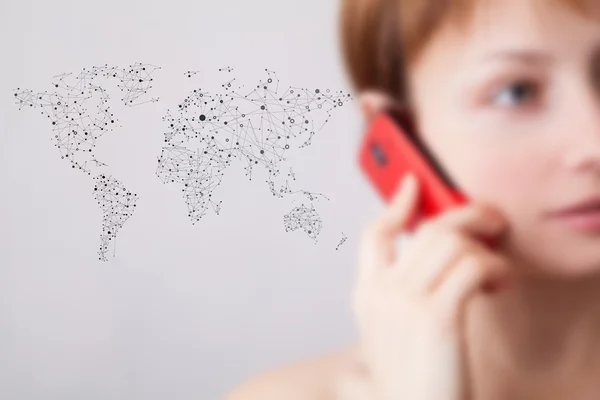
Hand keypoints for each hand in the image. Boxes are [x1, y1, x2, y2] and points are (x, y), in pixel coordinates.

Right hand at [352, 173, 510, 399]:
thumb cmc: (415, 383)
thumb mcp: (398, 335)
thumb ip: (405, 294)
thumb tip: (439, 257)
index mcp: (366, 297)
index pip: (374, 234)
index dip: (397, 204)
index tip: (415, 183)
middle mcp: (380, 294)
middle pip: (426, 230)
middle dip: (467, 216)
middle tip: (493, 222)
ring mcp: (404, 304)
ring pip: (451, 241)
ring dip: (486, 248)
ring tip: (498, 270)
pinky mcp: (436, 318)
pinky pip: (473, 266)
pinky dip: (495, 268)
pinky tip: (500, 284)